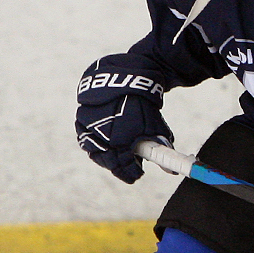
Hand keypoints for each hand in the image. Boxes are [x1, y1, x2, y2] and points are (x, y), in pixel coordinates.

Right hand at [76, 60, 172, 183]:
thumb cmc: (143, 103)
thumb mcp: (155, 126)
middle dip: (119, 167)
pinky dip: (95, 145)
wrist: (125, 77)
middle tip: (128, 168)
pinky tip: (105, 145)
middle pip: (108, 161)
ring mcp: (89, 127)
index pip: (124, 165)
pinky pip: (86, 139)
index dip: (131, 172)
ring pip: (95, 152)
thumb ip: (161, 148)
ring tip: (117, 157)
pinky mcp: (81, 120)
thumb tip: (172, 170)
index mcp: (123, 138)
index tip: (136, 175)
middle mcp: (103, 135)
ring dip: (106, 157)